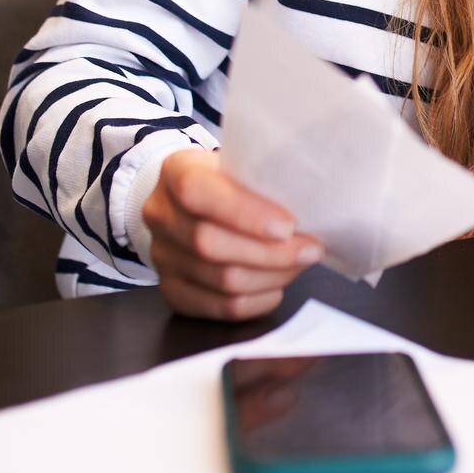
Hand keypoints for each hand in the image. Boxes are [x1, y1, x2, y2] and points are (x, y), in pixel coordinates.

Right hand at [142, 148, 324, 320]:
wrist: (193, 202)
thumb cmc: (230, 181)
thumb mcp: (241, 165)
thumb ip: (263, 181)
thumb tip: (313, 206)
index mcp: (175, 172)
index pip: (196, 192)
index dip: (243, 213)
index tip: (288, 225)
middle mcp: (160, 214)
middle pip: (208, 244)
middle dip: (270, 253)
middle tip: (310, 249)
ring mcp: (161, 256)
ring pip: (219, 280)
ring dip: (270, 277)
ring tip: (299, 265)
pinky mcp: (173, 290)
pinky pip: (218, 307)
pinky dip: (256, 301)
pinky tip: (277, 287)